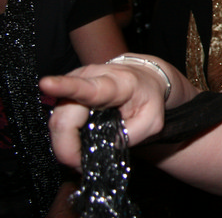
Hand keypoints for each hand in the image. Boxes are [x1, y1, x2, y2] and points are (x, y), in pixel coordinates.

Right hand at [40, 62, 168, 170]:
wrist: (143, 78)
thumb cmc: (148, 98)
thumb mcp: (153, 120)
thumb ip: (131, 135)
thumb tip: (103, 147)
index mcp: (112, 84)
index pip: (86, 87)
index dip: (63, 87)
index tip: (46, 84)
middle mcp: (87, 79)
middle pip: (63, 119)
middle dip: (68, 148)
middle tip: (82, 165)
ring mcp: (72, 85)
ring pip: (57, 123)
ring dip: (67, 145)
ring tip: (84, 155)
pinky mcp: (65, 94)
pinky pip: (58, 123)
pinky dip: (66, 139)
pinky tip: (78, 144)